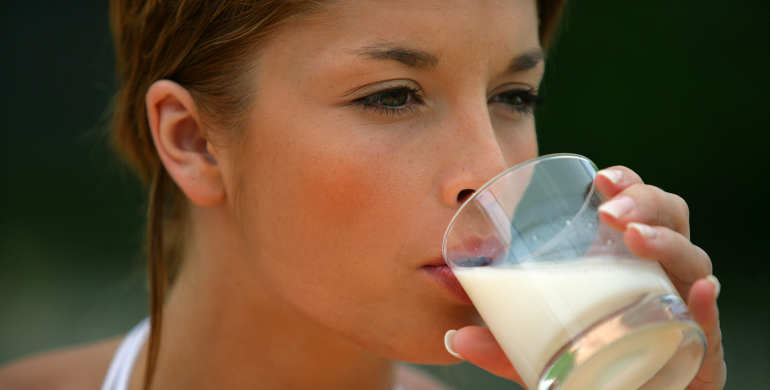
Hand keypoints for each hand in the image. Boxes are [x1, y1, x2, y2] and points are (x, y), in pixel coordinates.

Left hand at [446, 166, 725, 389]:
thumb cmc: (581, 368)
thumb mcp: (536, 350)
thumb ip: (501, 343)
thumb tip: (454, 336)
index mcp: (625, 263)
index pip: (639, 208)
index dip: (628, 185)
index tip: (600, 178)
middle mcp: (659, 278)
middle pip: (671, 222)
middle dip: (646, 204)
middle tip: (611, 213)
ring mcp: (680, 311)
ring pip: (693, 264)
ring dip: (668, 244)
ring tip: (637, 238)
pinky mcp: (698, 354)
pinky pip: (711, 329)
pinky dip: (708, 310)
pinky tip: (699, 293)